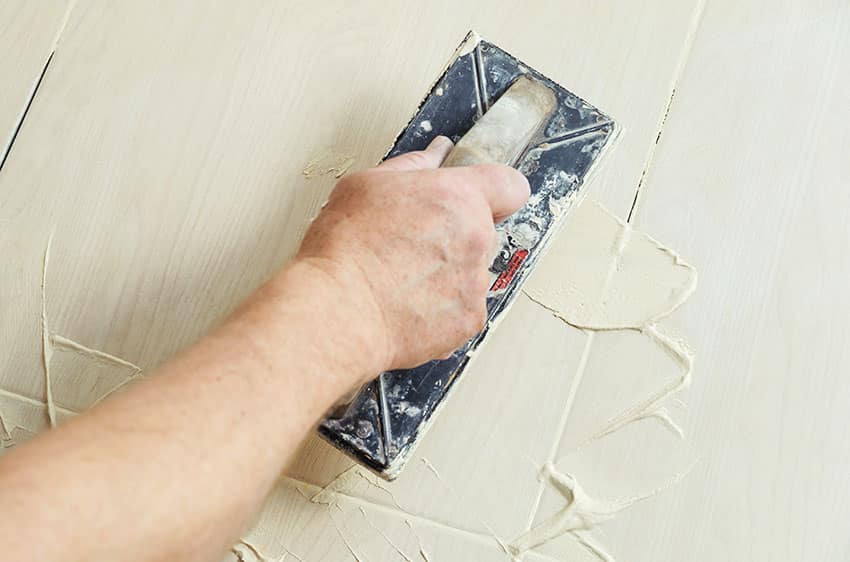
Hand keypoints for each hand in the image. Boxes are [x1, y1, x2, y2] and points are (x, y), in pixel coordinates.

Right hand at [296, 136, 529, 371]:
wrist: (339, 312)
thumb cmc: (345, 251)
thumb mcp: (366, 185)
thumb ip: (413, 166)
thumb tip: (436, 155)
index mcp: (457, 197)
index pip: (510, 185)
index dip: (496, 193)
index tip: (479, 200)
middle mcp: (476, 238)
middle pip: (486, 232)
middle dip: (459, 237)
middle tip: (416, 246)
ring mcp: (475, 283)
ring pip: (473, 273)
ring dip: (449, 275)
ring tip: (403, 279)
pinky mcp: (469, 320)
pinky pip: (464, 309)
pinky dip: (443, 309)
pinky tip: (409, 304)